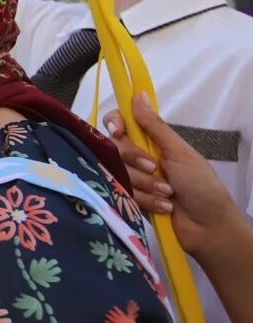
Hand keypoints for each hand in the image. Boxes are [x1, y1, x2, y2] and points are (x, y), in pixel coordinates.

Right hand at [106, 94, 245, 262]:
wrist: (209, 227)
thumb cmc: (201, 186)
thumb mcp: (180, 152)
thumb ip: (154, 126)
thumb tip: (138, 95)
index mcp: (151, 142)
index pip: (119, 124)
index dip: (114, 125)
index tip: (118, 132)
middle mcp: (137, 158)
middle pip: (115, 148)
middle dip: (135, 160)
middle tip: (156, 169)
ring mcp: (133, 180)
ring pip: (118, 173)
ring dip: (146, 184)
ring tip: (168, 194)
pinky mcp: (129, 201)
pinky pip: (123, 195)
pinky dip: (146, 201)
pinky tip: (164, 207)